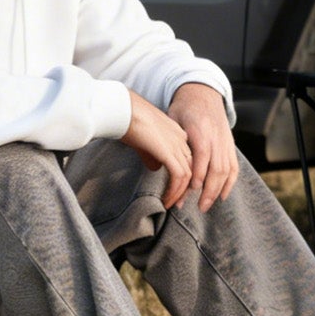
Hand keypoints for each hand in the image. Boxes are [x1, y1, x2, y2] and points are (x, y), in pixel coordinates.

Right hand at [119, 90, 193, 209]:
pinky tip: (166, 200)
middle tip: (176, 203)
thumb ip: (152, 154)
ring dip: (179, 194)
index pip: (187, 158)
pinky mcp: (169, 153)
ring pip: (188, 175)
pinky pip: (178, 177)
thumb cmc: (127, 121)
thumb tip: (156, 168)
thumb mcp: (143, 140)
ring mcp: (176, 145)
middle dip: (184, 188)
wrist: (123, 110)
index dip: (183, 176)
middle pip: (191, 168)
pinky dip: (174, 191)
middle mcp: (180, 138)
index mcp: (176, 132)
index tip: (175, 190)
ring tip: (169, 205)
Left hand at [168, 82, 237, 212]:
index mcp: (201, 130)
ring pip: (226, 170)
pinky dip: (230, 183)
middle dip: (209, 190)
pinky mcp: (230, 144)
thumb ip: (171, 141)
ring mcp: (225, 141)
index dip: (198, 176)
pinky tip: (222, 196)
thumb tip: (160, 164)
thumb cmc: (183, 107)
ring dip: (218, 190)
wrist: (202, 92)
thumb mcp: (172, 119)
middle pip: (217, 168)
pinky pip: (233, 166)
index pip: (202, 156)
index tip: (189, 192)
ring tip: (206, 206)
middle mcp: (216, 137)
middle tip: (198, 207)